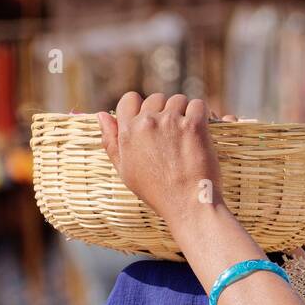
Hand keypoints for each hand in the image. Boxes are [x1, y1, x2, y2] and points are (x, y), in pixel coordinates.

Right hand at [97, 92, 221, 218]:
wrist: (187, 206)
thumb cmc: (156, 192)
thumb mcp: (125, 171)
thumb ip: (111, 142)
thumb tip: (101, 115)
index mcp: (128, 132)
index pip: (129, 99)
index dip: (141, 108)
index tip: (152, 122)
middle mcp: (147, 123)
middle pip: (156, 99)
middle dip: (165, 111)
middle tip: (174, 134)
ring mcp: (171, 122)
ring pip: (178, 100)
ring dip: (184, 112)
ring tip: (188, 135)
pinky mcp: (194, 125)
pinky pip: (198, 105)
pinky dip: (202, 114)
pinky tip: (201, 131)